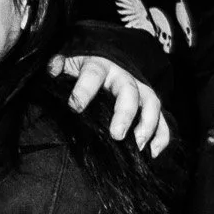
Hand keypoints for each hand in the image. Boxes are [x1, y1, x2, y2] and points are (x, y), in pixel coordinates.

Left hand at [49, 55, 171, 156]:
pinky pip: (162, 119)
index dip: (85, 90)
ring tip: (139, 146)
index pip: (93, 75)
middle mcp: (122, 76)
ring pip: (152, 103)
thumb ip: (58, 64)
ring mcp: (139, 90)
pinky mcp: (149, 105)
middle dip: (125, 113)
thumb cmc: (81, 67)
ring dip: (148, 125)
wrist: (104, 60)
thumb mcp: (68, 61)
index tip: (75, 107)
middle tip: (117, 134)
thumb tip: (52, 68)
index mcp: (98, 65)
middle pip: (128, 91)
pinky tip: (153, 153)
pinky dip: (161, 136)